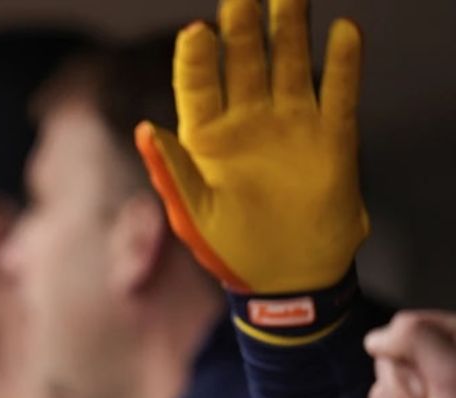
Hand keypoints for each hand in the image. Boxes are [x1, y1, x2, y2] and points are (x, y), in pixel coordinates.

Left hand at [134, 0, 367, 294]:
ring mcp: (290, 125)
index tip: (197, 32)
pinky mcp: (331, 138)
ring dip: (291, 30)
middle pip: (244, 62)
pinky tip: (343, 33)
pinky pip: (338, 92)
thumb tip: (144, 129)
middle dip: (244, 27)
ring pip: (289, 65)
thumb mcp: (193, 215)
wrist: (288, 279)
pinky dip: (343, 63)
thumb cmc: (230, 251)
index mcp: (206, 138)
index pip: (198, 85)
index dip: (198, 58)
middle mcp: (247, 122)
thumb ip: (170, 172)